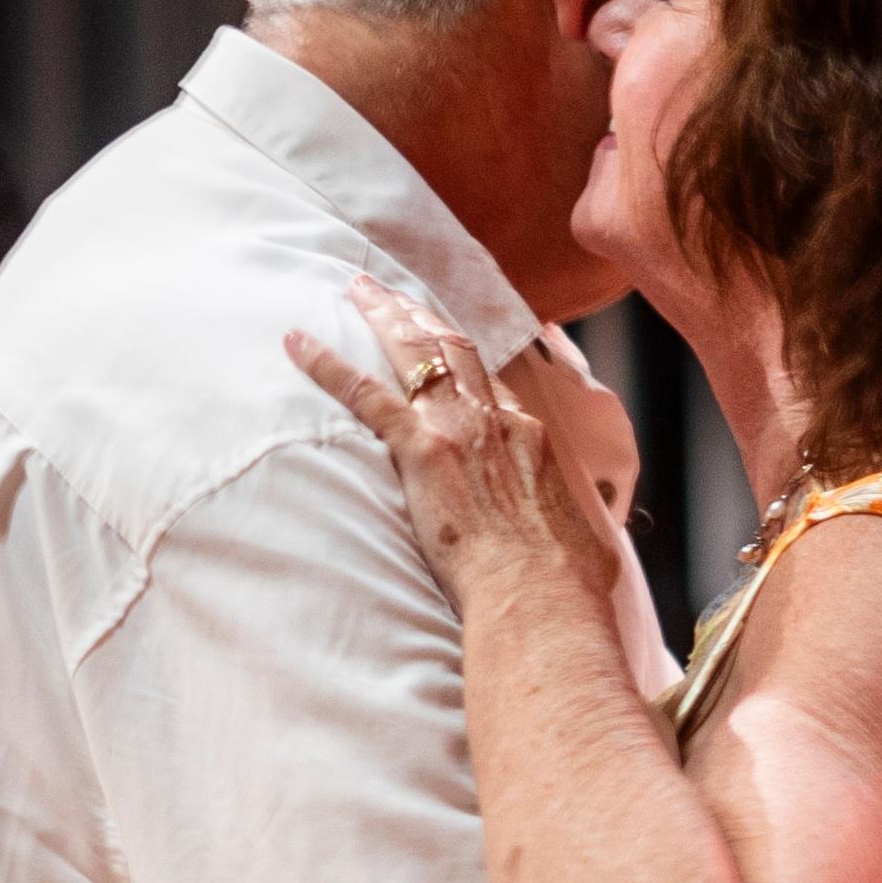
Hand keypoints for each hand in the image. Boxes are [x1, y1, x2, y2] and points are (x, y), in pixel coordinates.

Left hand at [288, 275, 624, 602]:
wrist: (540, 593)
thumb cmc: (564, 581)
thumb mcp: (582, 538)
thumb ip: (571, 526)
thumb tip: (583, 547)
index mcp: (531, 437)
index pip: (490, 381)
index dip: (462, 354)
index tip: (444, 336)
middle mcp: (495, 420)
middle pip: (453, 348)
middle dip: (420, 314)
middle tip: (389, 291)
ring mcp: (457, 429)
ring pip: (415, 352)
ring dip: (383, 316)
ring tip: (357, 289)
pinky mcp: (423, 450)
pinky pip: (366, 395)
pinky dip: (328, 366)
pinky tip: (298, 344)